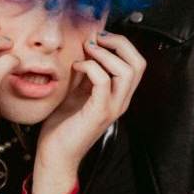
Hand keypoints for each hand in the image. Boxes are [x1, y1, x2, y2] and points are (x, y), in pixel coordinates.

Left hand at [32, 31, 144, 193]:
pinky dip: (91, 67)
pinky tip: (77, 66)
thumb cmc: (63, 126)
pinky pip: (104, 82)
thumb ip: (86, 73)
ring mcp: (113, 107)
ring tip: (87, 50)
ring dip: (106, 54)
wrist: (55, 156)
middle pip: (138, 63)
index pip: (136, 62)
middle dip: (119, 43)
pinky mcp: (99, 113)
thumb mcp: (77, 92)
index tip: (99, 37)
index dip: (122, 44)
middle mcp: (122, 100)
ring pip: (127, 71)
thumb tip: (87, 46)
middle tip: (97, 39)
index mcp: (119, 95)